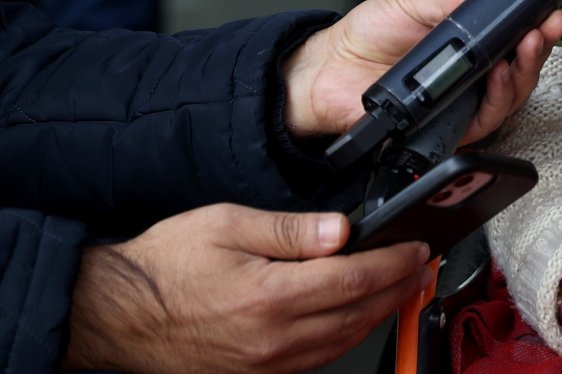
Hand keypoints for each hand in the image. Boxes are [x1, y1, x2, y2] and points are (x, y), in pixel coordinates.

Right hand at [63, 203, 429, 373]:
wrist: (115, 314)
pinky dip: (347, 337)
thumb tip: (341, 230)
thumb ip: (290, 228)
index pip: (356, 279)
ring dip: (379, 314)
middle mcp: (274, 338)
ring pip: (344, 341)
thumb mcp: (228, 225)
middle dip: (399, 288)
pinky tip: (357, 318)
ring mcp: (266, 363)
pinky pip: (318, 359)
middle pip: (359, 313)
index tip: (418, 249)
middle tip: (423, 268)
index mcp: (271, 296)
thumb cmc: (165, 266)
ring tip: (402, 289)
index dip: (395, 263)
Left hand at [279, 0, 561, 140]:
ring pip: (511, 98)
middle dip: (540, 49)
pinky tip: (498, 78)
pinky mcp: (448, 128)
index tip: (550, 13)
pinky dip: (496, 100)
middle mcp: (471, 76)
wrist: (328, 70)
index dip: (538, 28)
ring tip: (526, 48)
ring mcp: (462, 103)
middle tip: (543, 30)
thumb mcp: (410, 3)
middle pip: (522, 70)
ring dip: (525, 72)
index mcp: (468, 44)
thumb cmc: (366, 36)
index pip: (514, 38)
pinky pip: (483, 122)